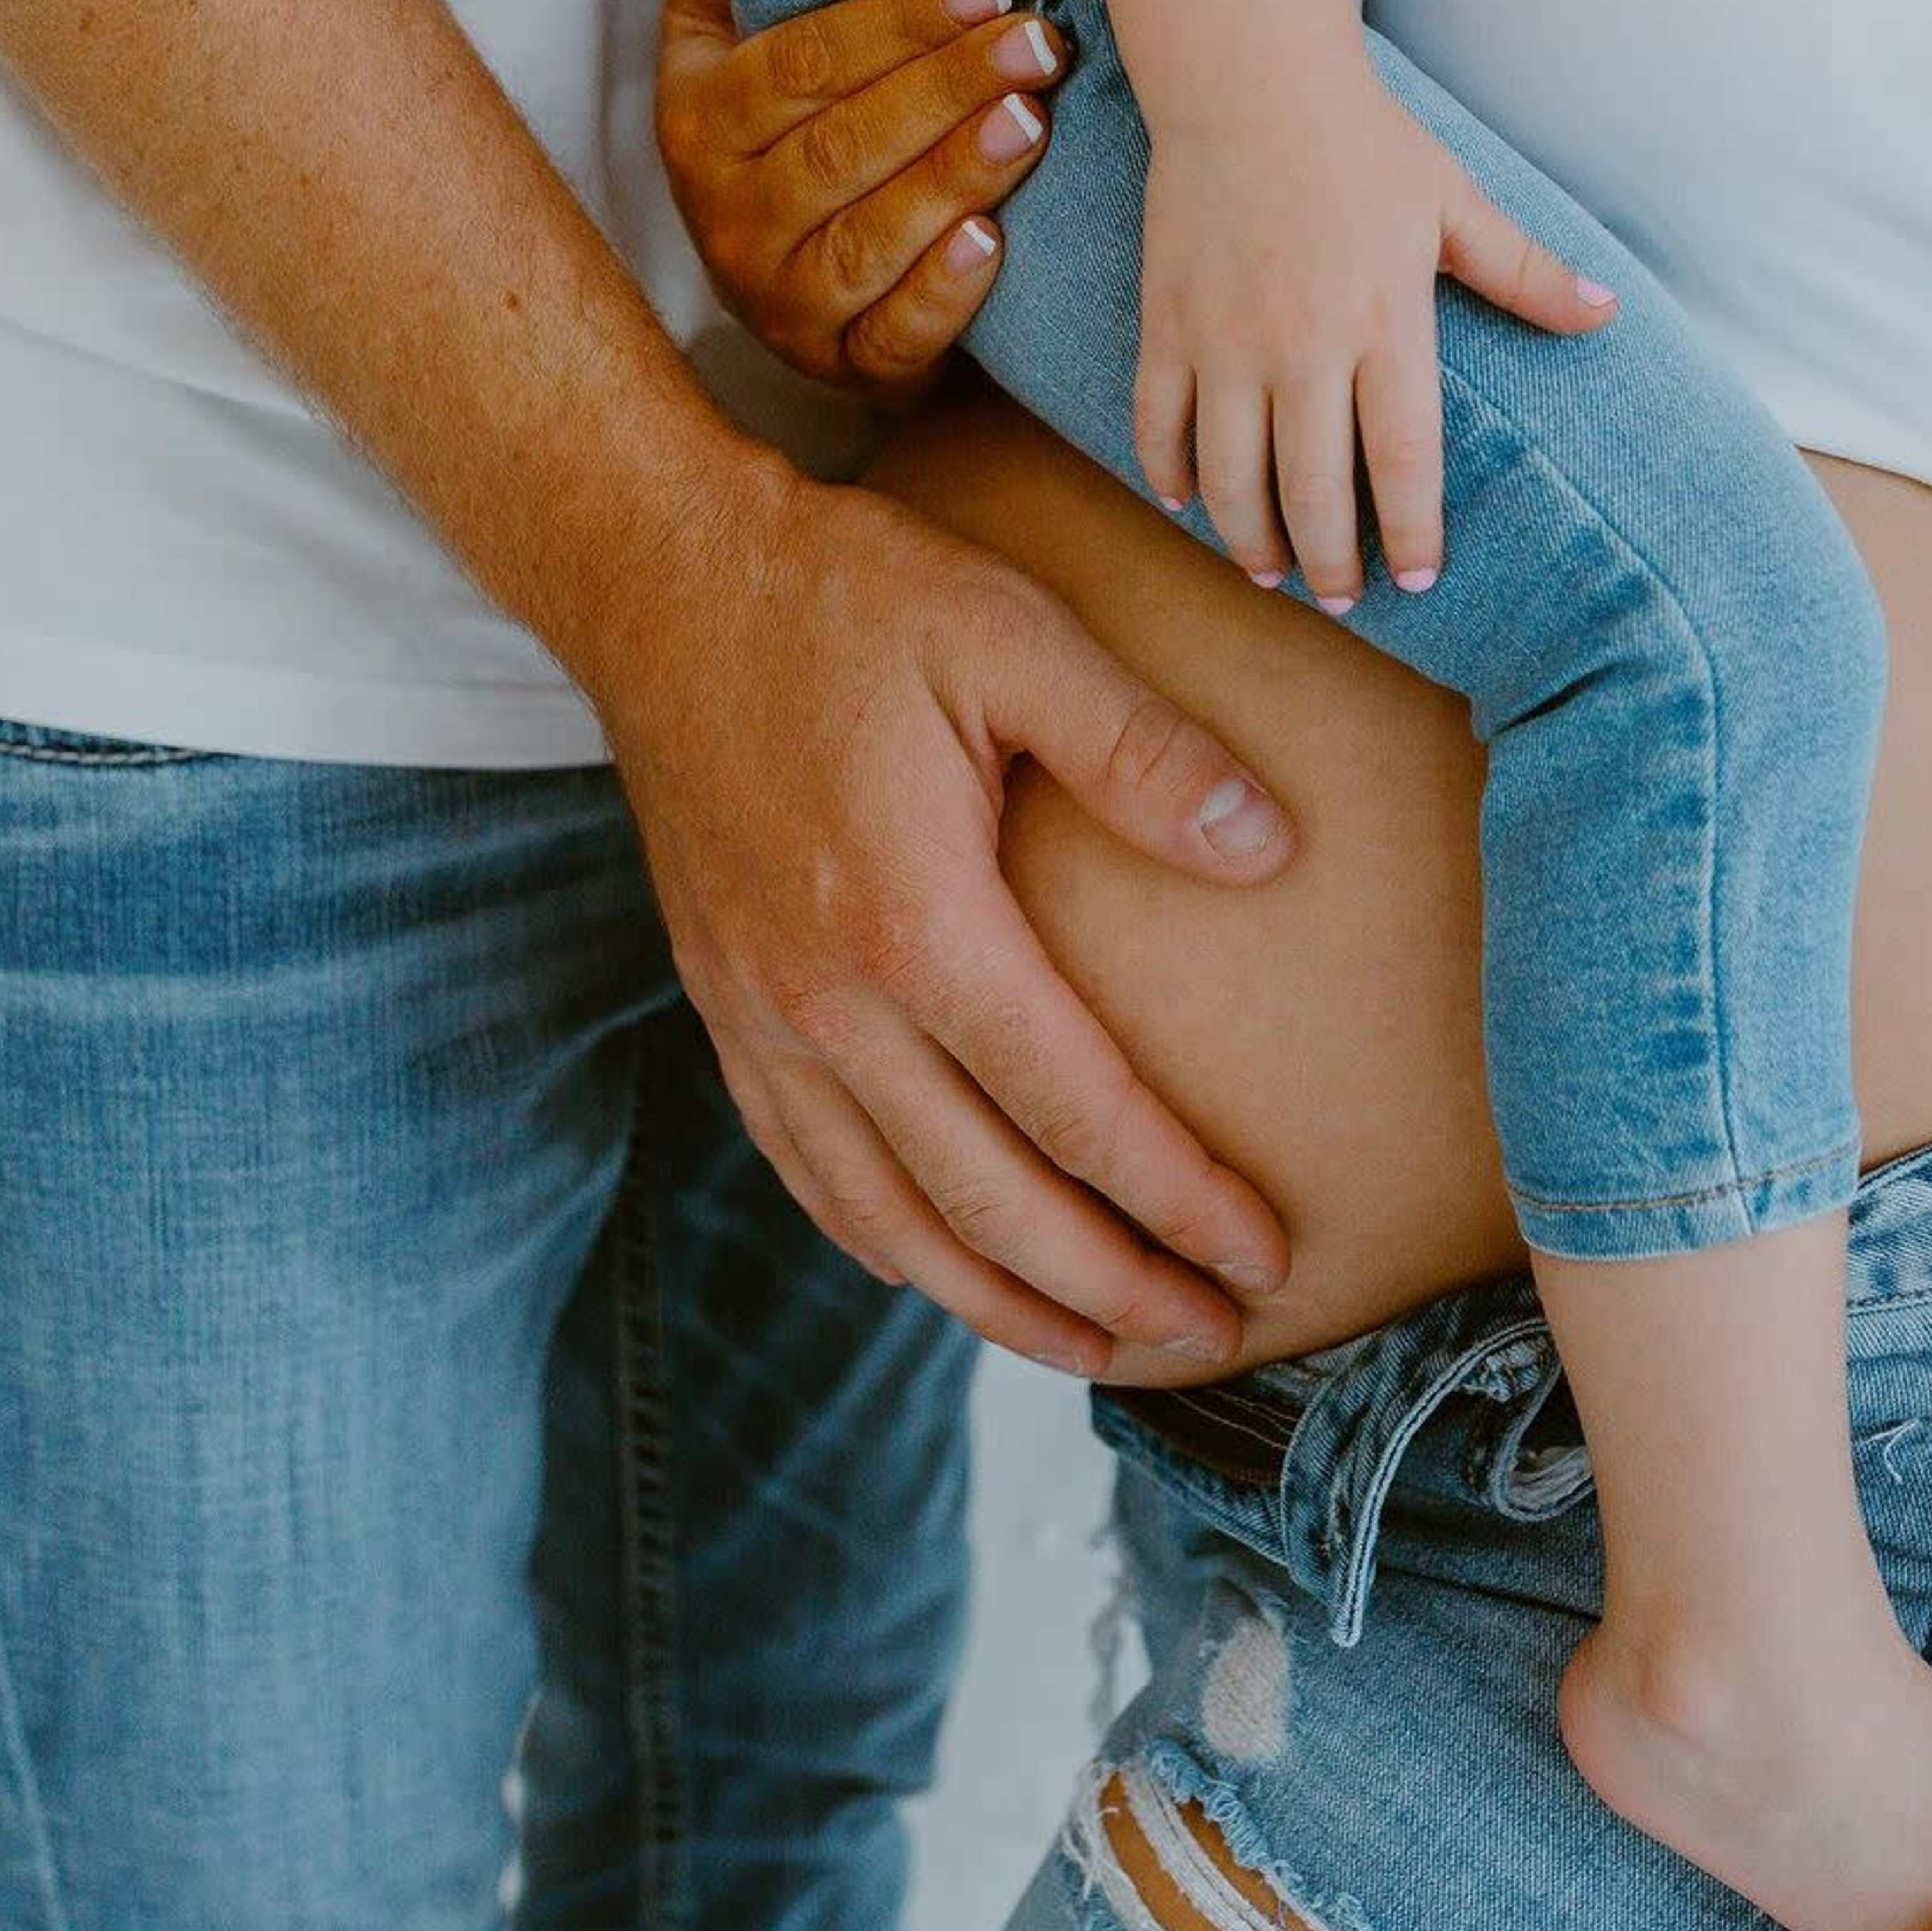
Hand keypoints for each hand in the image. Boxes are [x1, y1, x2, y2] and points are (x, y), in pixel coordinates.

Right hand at [588, 448, 1297, 1372]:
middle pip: (989, 1203)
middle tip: (1213, 1333)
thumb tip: (1273, 848)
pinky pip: (808, 1171)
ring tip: (1099, 1349)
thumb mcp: (1014, 634)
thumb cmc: (846, 598)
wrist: (658, 581)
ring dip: (1000, 1303)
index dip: (1180, 1199)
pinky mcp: (724, 1007)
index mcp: (917, 926)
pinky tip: (941, 1272)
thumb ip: (1145, 750)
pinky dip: (885, 1245)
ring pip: (891, 1219)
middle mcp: (830, 1004)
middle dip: (1111, 1288)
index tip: (1263, 1253)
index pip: (1078, 1113)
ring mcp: (763, 1018)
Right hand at [654, 0, 1068, 401]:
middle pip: (841, 145)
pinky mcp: (843, 366)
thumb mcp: (723, 42)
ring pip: (870, 237)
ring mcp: (782, 302)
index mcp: (699, 121)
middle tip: (1039, 42)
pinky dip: (944, 292)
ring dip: (954, 177)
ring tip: (1031, 122)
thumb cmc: (777, 142)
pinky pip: (894, 334)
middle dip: (946, 88)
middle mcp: (728, 216)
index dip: (893, 22)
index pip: (798, 62)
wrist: (792, 293)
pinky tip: (994, 241)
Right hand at [1132, 62, 1615, 606]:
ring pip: (1229, 477)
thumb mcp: (1456, 203)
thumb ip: (1525, 273)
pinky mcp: (1166, 324)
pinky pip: (1160, 425)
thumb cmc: (1363, 142)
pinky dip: (1171, 476)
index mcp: (1385, 322)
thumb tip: (1607, 313)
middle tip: (1343, 599)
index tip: (1417, 579)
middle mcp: (1303, 344)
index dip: (1410, 533)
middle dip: (1329, 563)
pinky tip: (1192, 505)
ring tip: (1272, 574)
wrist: (1247, 79)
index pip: (1402, 460)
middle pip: (1311, 491)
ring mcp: (1225, 340)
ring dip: (1249, 541)